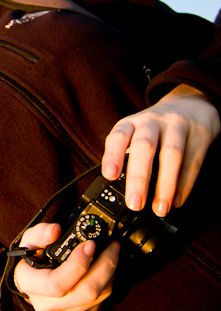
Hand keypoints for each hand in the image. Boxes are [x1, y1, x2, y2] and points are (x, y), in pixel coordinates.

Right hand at [13, 223, 119, 310]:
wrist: (32, 279)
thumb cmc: (31, 259)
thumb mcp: (29, 240)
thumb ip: (40, 233)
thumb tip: (55, 230)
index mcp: (29, 284)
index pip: (56, 284)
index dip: (77, 265)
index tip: (89, 245)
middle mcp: (45, 304)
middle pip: (84, 293)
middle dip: (104, 267)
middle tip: (111, 246)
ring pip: (96, 298)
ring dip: (109, 273)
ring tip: (112, 252)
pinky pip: (100, 302)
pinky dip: (107, 282)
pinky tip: (105, 267)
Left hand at [101, 84, 219, 215]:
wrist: (190, 103)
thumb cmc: (156, 126)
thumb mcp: (136, 132)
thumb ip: (128, 155)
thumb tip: (119, 188)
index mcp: (132, 123)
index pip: (118, 136)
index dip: (112, 155)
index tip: (109, 175)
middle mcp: (152, 122)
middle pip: (144, 147)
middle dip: (139, 177)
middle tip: (135, 203)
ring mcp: (177, 126)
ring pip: (171, 155)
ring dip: (165, 185)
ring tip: (160, 208)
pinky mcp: (199, 134)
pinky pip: (192, 161)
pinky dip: (185, 184)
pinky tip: (177, 200)